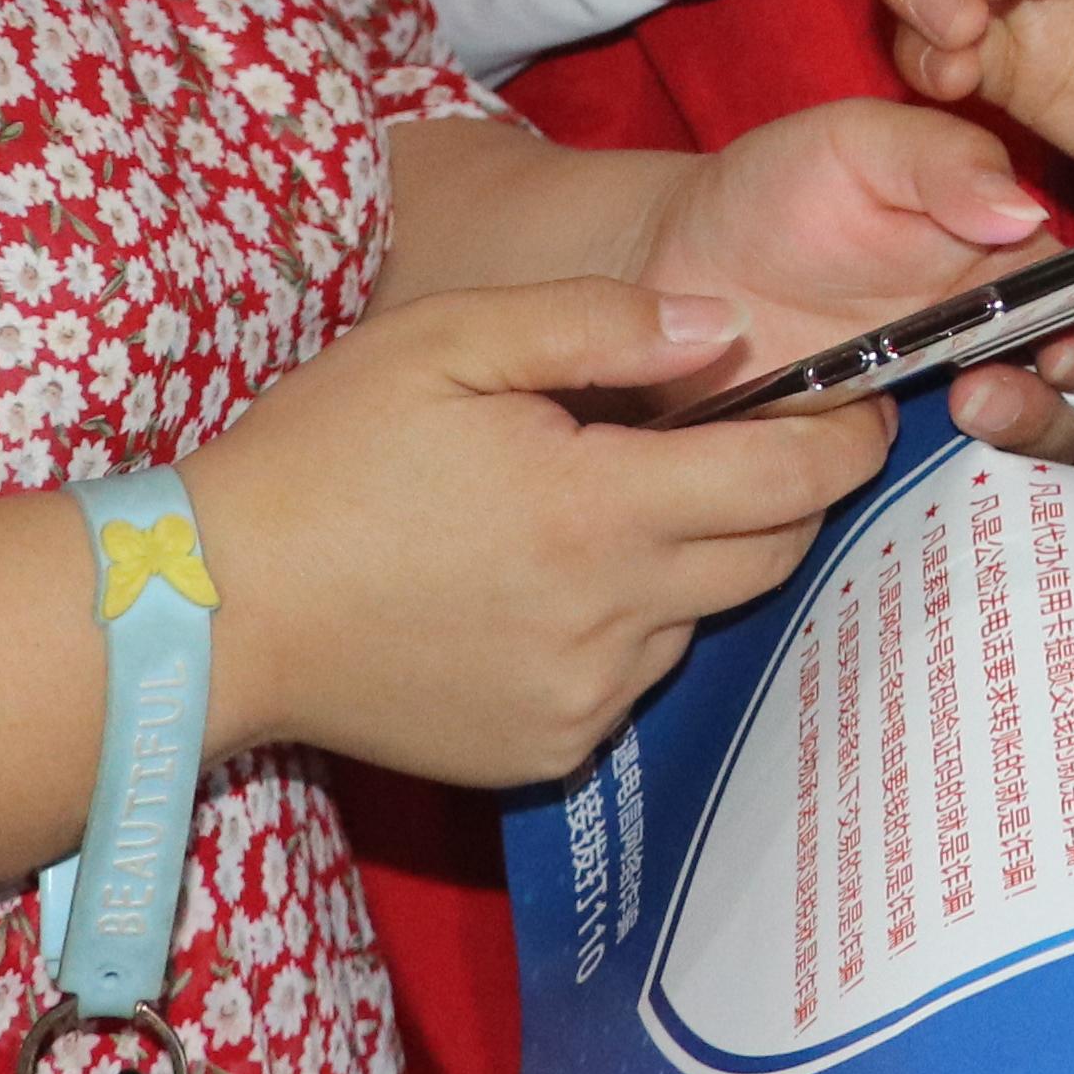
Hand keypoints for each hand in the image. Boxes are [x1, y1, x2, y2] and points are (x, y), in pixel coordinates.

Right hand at [185, 279, 889, 785]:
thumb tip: (726, 329)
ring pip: (698, 615)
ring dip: (690, 557)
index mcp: (597, 511)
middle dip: (783, 494)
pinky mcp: (545, 749)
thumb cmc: (324, 452)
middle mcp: (610, 619)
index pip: (788, 482)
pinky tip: (546, 578)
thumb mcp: (450, 339)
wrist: (212, 610)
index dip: (842, 440)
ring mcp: (580, 697)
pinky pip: (631, 675)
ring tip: (611, 500)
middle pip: (767, 555)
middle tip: (755, 438)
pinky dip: (623, 623)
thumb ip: (599, 325)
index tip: (861, 407)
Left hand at [627, 98, 1073, 461]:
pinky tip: (907, 477)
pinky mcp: (881, 461)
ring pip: (1019, 450)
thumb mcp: (856, 145)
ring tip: (960, 418)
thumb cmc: (776, 189)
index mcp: (1001, 257)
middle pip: (1070, 391)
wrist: (675, 265)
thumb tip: (1027, 213)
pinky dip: (948, 501)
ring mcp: (937, 405)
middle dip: (1055, 405)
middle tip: (986, 397)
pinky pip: (941, 495)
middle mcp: (987, 337)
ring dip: (1015, 446)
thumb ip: (942, 162)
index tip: (1062, 350)